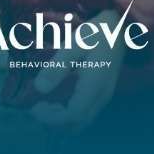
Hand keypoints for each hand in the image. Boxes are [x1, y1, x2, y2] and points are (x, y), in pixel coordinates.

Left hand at [29, 9, 126, 130]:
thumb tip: (39, 88)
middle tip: (35, 106)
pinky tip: (57, 102)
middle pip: (76, 125)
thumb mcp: (74, 45)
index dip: (51, 117)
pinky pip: (85, 115)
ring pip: (81, 123)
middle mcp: (101, 97)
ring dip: (60, 121)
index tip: (34, 107)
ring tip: (44, 105)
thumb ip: (57, 66)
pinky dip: (68, 116)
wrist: (120, 28)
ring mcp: (103, 98)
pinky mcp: (101, 95)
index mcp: (94, 85)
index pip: (73, 115)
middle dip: (53, 122)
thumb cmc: (96, 34)